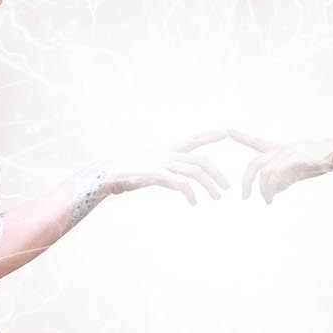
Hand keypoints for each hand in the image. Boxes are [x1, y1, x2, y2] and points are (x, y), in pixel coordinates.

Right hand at [87, 129, 233, 206]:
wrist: (105, 176)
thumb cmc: (128, 175)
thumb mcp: (153, 173)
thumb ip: (169, 176)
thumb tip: (183, 185)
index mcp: (167, 151)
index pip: (193, 140)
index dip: (209, 135)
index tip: (227, 131)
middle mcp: (166, 154)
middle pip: (199, 161)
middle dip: (216, 173)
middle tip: (227, 188)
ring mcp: (160, 163)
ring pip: (193, 171)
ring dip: (208, 185)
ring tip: (217, 198)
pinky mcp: (153, 174)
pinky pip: (177, 181)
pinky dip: (189, 191)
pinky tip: (193, 201)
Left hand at [221, 127, 332, 203]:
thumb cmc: (318, 162)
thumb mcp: (297, 172)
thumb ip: (283, 180)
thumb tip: (270, 192)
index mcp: (280, 148)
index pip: (256, 142)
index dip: (242, 136)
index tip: (228, 129)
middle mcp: (281, 148)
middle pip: (254, 164)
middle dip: (246, 181)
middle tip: (244, 197)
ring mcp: (287, 152)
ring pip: (264, 172)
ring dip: (263, 189)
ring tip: (267, 200)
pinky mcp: (294, 158)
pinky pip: (276, 173)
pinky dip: (272, 186)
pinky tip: (273, 195)